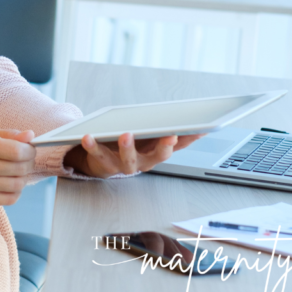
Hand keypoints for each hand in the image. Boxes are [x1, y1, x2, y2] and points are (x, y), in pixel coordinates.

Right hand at [0, 128, 35, 205]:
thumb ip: (9, 134)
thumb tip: (31, 136)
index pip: (17, 152)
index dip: (29, 151)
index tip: (30, 149)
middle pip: (19, 169)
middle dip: (29, 163)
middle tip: (27, 159)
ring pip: (16, 185)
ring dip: (24, 178)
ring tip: (19, 171)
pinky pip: (9, 199)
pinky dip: (16, 192)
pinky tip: (12, 183)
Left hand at [63, 132, 205, 178]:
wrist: (102, 162)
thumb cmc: (131, 147)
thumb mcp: (152, 140)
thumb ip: (173, 134)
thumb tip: (203, 127)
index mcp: (156, 154)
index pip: (176, 147)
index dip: (185, 141)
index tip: (194, 130)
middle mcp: (143, 162)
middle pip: (157, 157)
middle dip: (164, 147)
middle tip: (169, 135)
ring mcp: (123, 165)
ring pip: (127, 160)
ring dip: (128, 147)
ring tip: (126, 134)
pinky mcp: (103, 164)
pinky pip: (97, 155)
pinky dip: (92, 145)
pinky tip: (88, 136)